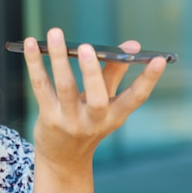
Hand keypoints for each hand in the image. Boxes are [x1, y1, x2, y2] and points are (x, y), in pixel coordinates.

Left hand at [25, 28, 166, 174]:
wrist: (63, 159)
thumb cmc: (87, 121)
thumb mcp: (105, 102)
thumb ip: (115, 72)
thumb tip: (133, 44)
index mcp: (114, 116)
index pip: (136, 98)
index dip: (149, 79)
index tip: (160, 60)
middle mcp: (94, 121)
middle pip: (97, 96)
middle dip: (92, 71)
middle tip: (87, 47)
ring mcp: (70, 121)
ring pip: (65, 87)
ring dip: (59, 58)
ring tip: (55, 34)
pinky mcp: (48, 118)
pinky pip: (41, 86)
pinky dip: (35, 64)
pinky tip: (32, 44)